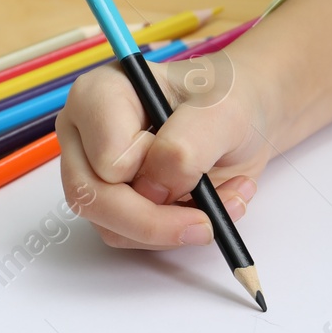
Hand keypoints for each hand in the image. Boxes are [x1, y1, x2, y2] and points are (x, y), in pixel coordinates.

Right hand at [57, 54, 270, 249]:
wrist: (246, 115)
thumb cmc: (228, 96)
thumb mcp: (222, 108)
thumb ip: (185, 147)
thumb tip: (156, 192)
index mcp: (98, 94)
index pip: (105, 155)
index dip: (151, 170)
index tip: (193, 159)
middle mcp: (86, 134)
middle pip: (92, 198)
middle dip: (155, 221)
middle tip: (206, 223)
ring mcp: (96, 173)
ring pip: (113, 228)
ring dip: (175, 228)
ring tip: (226, 197)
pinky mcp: (116, 204)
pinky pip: (135, 238)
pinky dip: (180, 232)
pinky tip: (215, 203)